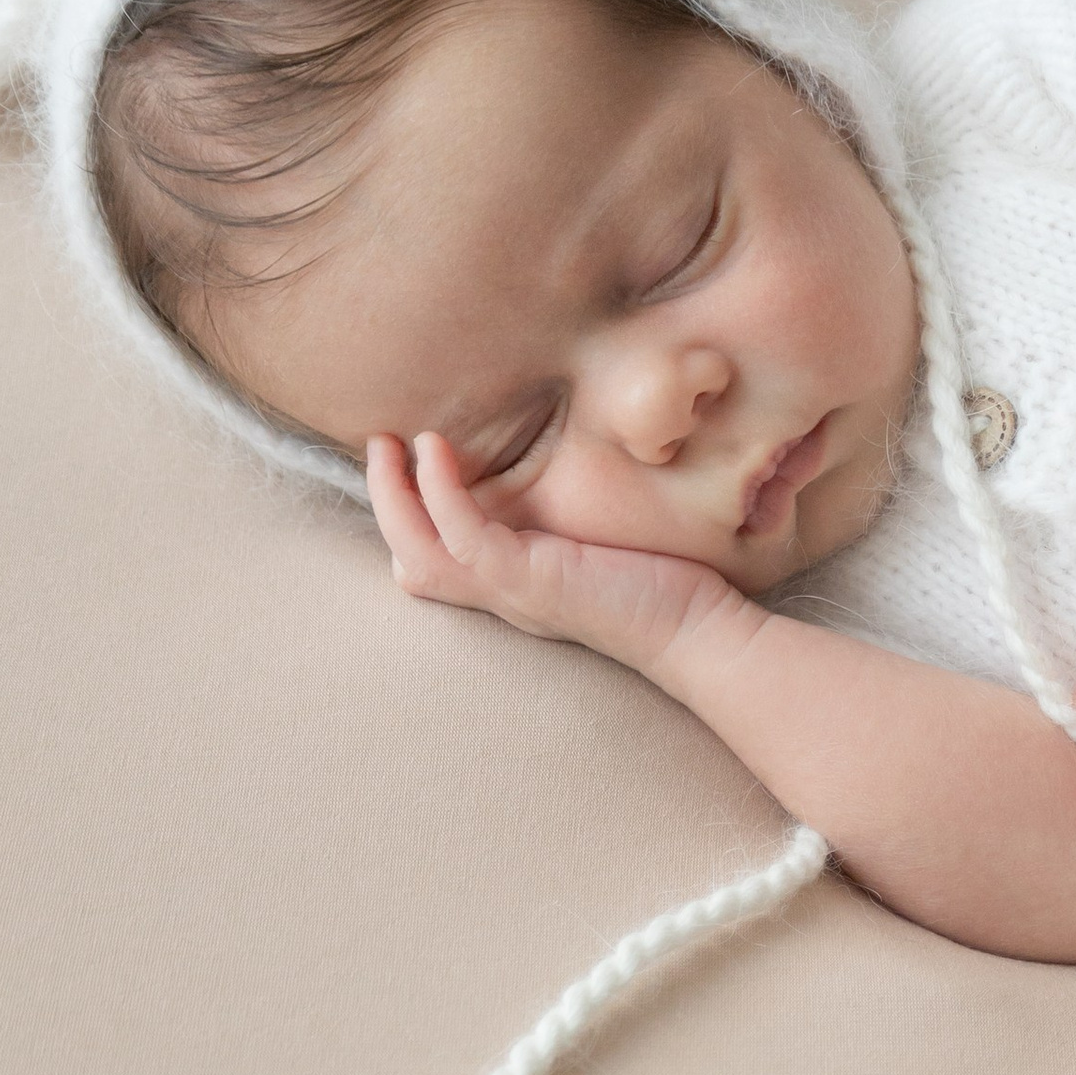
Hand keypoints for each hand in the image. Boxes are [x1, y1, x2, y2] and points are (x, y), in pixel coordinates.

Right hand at [364, 430, 741, 685]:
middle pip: (410, 562)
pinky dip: (439, 490)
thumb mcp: (592, 550)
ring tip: (389, 442)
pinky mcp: (531, 579)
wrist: (698, 632)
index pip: (430, 568)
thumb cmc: (660, 586)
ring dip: (394, 496)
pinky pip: (462, 534)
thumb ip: (560, 526)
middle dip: (384, 502)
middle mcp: (501, 597)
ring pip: (419, 553)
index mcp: (511, 590)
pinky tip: (434, 448)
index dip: (404, 521)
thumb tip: (554, 480)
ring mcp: (511, 592)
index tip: (401, 466)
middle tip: (377, 446)